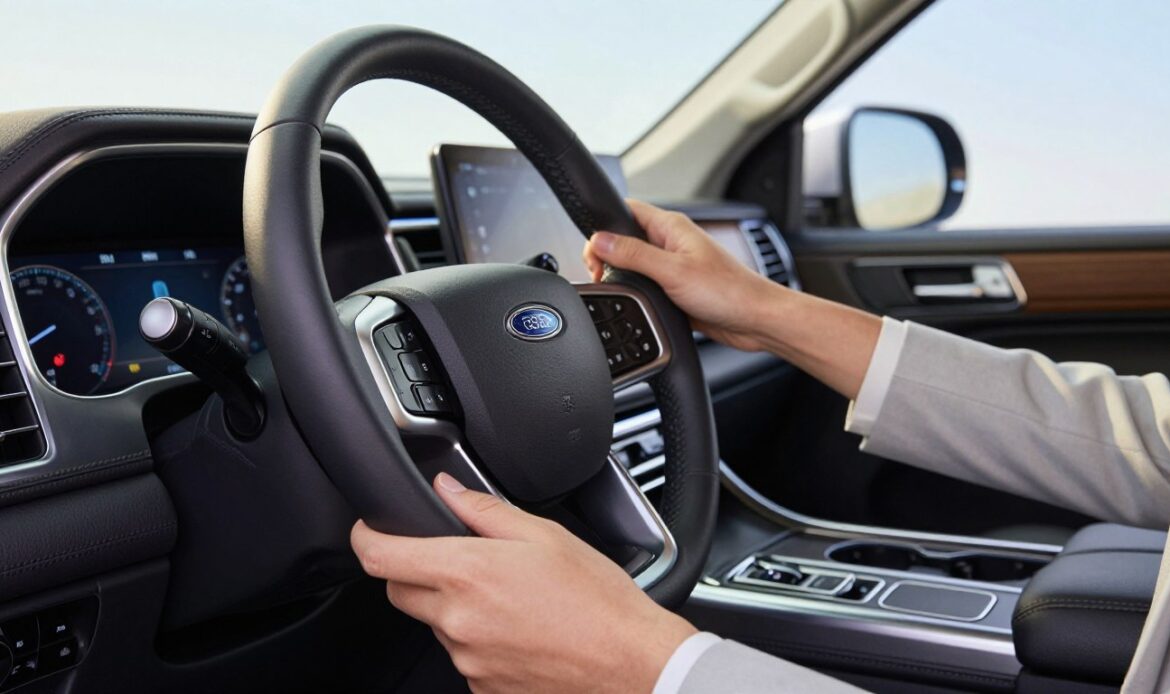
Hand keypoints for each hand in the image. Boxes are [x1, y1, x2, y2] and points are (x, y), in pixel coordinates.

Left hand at [351, 473, 696, 692]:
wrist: (631, 662)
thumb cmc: (597, 599)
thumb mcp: (544, 534)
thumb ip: (485, 509)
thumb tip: (447, 490)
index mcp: (467, 573)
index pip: (380, 556)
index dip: (366, 537)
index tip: (370, 529)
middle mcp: (458, 620)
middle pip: (398, 591)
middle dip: (415, 570)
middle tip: (458, 559)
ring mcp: (467, 659)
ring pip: (434, 624)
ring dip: (453, 606)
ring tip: (509, 597)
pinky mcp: (482, 687)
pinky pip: (462, 655)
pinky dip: (478, 638)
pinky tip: (519, 627)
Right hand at [583, 199, 788, 351]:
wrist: (754, 320)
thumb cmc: (728, 291)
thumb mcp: (672, 271)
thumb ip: (633, 254)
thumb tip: (600, 240)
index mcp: (672, 227)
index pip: (627, 210)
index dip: (604, 225)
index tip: (593, 250)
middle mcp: (672, 242)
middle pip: (626, 237)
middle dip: (608, 254)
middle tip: (601, 274)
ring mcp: (674, 265)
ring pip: (635, 263)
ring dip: (622, 274)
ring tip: (616, 287)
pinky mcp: (676, 287)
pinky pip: (647, 284)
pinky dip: (636, 291)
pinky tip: (635, 301)